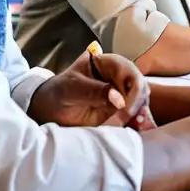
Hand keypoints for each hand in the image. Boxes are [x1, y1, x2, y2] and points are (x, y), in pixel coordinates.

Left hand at [28, 49, 156, 130]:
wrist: (48, 110)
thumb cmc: (58, 93)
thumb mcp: (71, 89)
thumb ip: (93, 91)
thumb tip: (119, 100)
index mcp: (108, 63)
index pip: (129, 72)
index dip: (132, 89)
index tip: (124, 108)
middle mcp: (119, 76)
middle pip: (140, 85)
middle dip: (137, 103)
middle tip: (127, 119)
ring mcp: (121, 92)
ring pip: (141, 100)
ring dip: (138, 113)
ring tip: (129, 124)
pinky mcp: (121, 108)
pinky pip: (135, 113)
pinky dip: (135, 121)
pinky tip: (132, 127)